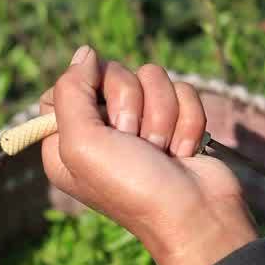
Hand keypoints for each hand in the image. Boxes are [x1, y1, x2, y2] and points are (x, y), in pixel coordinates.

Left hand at [40, 46, 256, 264]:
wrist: (194, 212)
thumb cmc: (132, 187)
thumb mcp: (81, 144)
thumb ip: (72, 92)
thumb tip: (85, 52)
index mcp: (69, 137)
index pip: (70, 83)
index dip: (89, 88)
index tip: (100, 115)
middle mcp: (105, 128)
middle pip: (117, 74)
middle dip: (134, 106)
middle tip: (136, 141)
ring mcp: (145, 124)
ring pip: (157, 78)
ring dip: (165, 116)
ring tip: (164, 151)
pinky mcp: (179, 121)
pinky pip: (186, 91)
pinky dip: (189, 121)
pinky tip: (185, 151)